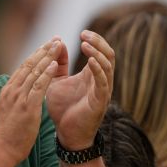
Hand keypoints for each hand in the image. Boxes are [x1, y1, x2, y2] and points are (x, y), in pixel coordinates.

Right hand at [0, 38, 60, 165]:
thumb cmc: (4, 137)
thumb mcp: (7, 114)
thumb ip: (13, 103)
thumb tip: (19, 100)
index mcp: (7, 92)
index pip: (22, 69)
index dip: (35, 56)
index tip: (45, 47)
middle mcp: (12, 91)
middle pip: (29, 65)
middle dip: (43, 51)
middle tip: (54, 39)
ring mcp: (18, 98)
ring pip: (34, 71)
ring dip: (47, 57)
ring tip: (58, 45)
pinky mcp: (26, 106)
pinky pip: (38, 86)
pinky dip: (46, 74)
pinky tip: (54, 64)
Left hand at [46, 31, 113, 149]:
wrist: (65, 134)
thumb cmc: (63, 108)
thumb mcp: (58, 81)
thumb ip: (59, 63)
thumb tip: (59, 42)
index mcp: (92, 75)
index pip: (101, 51)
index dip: (95, 40)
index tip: (82, 33)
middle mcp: (101, 81)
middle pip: (109, 54)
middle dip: (98, 42)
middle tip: (85, 35)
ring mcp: (102, 91)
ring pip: (109, 66)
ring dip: (98, 54)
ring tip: (86, 45)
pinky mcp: (100, 102)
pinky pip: (104, 83)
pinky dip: (99, 70)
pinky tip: (91, 61)